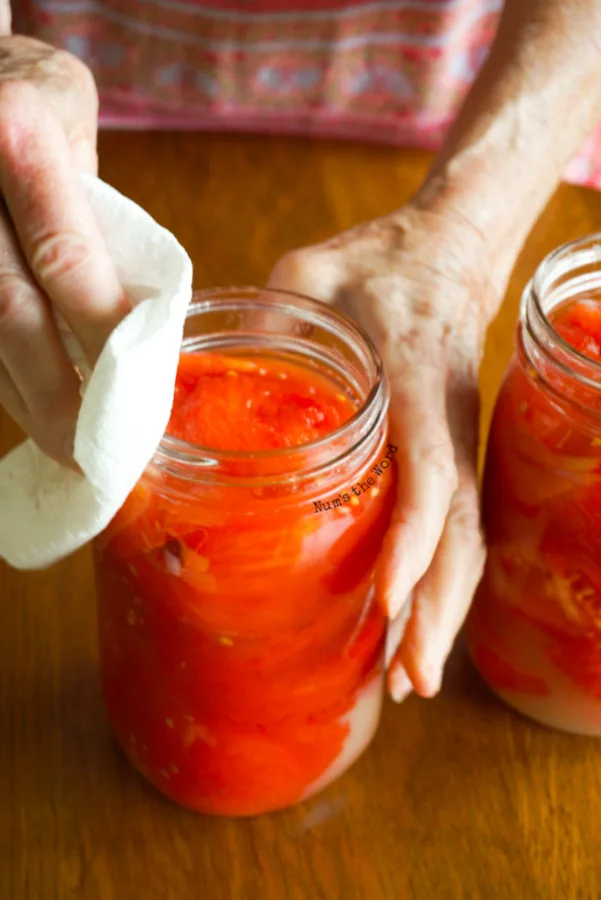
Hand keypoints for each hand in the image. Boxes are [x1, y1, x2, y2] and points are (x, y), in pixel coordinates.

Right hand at [0, 36, 126, 464]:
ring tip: (69, 449)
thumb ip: (100, 219)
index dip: (103, 340)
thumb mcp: (77, 129)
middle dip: (57, 397)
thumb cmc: (31, 98)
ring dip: (26, 401)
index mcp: (16, 134)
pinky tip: (32, 410)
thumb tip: (138, 320)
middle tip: (98, 457)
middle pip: (12, 315)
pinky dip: (2, 379)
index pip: (68, 263)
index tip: (141, 398)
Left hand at [268, 203, 497, 699]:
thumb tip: (187, 382)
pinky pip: (458, 526)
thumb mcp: (309, 276)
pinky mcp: (450, 453)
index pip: (429, 468)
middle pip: (461, 528)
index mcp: (417, 376)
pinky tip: (413, 621)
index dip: (412, 537)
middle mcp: (448, 421)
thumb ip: (260, 327)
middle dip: (435, 606)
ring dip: (443, 609)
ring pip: (467, 537)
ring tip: (411, 676)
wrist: (448, 250)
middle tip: (404, 676)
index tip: (385, 597)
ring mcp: (456, 441)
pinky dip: (440, 581)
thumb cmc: (378, 263)